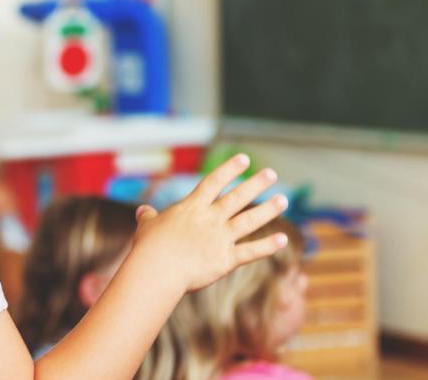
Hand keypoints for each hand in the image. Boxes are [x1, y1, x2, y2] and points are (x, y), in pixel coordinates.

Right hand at [131, 154, 288, 292]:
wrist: (158, 268)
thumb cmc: (149, 247)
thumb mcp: (147, 226)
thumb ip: (149, 217)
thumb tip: (143, 211)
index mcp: (192, 207)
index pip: (214, 182)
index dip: (230, 169)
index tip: (244, 159)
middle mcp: (210, 219)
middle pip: (237, 197)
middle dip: (256, 184)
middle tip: (272, 173)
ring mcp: (220, 238)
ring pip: (249, 221)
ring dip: (268, 210)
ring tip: (283, 200)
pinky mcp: (226, 260)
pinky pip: (251, 251)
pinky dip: (268, 246)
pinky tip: (284, 239)